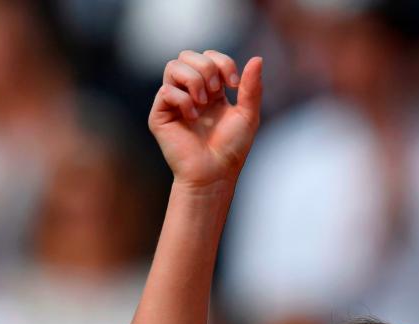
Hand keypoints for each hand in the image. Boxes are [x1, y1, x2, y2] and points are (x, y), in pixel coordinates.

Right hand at [149, 50, 262, 187]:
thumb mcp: (248, 115)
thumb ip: (252, 87)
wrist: (214, 174)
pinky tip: (192, 118)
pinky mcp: (160, 114)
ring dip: (193, 79)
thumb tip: (258, 58)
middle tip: (217, 90)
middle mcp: (190, 92)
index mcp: (211, 90)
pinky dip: (183, 100)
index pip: (209, 57)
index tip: (234, 84)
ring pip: (172, 66)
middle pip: (188, 55)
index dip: (222, 62)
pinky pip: (166, 91)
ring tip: (203, 102)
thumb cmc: (231, 149)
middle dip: (206, 67)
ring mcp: (173, 102)